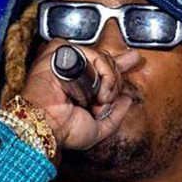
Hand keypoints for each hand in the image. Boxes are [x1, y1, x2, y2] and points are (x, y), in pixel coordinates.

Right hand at [20, 42, 143, 150]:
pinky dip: (100, 70)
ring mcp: (67, 59)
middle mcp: (75, 71)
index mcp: (82, 86)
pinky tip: (92, 88)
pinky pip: (91, 51)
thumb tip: (128, 99)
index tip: (134, 59)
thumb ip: (116, 115)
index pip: (105, 68)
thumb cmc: (65, 131)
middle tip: (104, 103)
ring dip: (108, 81)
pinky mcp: (59, 51)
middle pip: (109, 62)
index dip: (120, 64)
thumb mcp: (99, 129)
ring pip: (103, 57)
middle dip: (115, 85)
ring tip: (98, 99)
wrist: (47, 126)